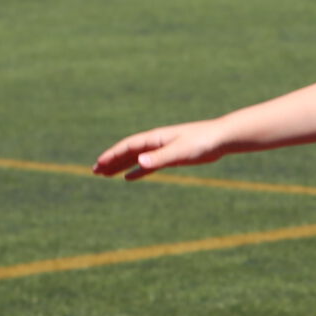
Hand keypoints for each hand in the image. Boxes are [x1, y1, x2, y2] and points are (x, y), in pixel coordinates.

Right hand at [93, 120, 232, 178]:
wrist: (220, 139)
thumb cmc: (201, 142)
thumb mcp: (180, 151)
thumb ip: (159, 157)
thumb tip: (139, 162)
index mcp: (154, 138)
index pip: (127, 146)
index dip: (112, 155)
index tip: (98, 164)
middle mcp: (155, 143)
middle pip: (127, 152)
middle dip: (111, 161)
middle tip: (94, 171)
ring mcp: (162, 149)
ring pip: (136, 158)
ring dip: (120, 166)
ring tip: (105, 175)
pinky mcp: (170, 157)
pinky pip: (148, 165)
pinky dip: (137, 171)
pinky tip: (129, 177)